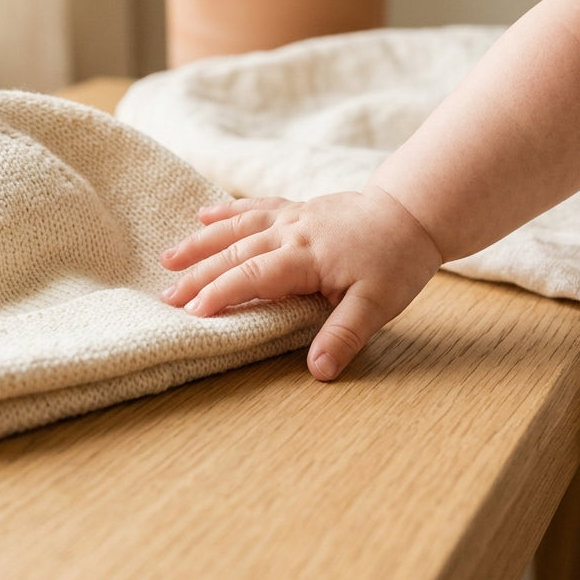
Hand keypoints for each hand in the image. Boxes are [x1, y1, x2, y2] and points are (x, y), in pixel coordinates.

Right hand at [159, 187, 442, 380]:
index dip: (220, 294)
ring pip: (237, 227)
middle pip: (235, 253)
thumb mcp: (378, 304)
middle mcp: (292, 232)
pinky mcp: (298, 209)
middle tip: (166, 298)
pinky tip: (203, 215)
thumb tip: (319, 371)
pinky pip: (255, 208)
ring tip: (168, 258)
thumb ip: (344, 335)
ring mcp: (293, 217)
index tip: (192, 314)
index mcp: (306, 256)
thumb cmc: (397, 261)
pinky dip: (228, 212)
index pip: (253, 277)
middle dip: (198, 275)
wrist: (413, 213)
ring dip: (201, 242)